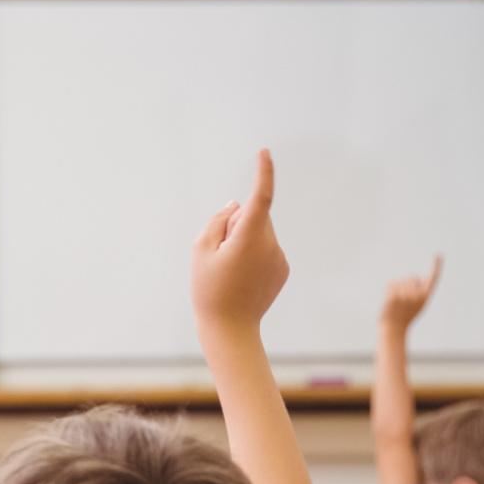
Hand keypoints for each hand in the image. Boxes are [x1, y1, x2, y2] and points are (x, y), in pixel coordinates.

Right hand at [191, 149, 288, 336]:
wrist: (231, 330)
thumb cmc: (209, 291)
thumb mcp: (200, 251)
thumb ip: (218, 221)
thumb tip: (236, 205)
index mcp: (249, 238)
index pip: (260, 197)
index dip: (263, 172)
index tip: (264, 153)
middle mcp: (270, 245)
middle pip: (253, 216)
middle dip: (237, 223)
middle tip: (220, 255)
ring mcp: (279, 258)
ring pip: (260, 232)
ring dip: (245, 240)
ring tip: (231, 271)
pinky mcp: (283, 269)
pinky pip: (266, 248)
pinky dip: (254, 254)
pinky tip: (243, 278)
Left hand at [381, 256, 441, 332]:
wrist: (393, 329)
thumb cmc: (405, 317)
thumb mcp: (417, 304)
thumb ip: (420, 291)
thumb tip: (418, 276)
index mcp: (425, 297)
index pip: (433, 279)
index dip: (436, 266)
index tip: (438, 255)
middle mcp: (417, 295)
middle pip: (412, 276)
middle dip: (407, 284)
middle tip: (403, 302)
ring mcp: (405, 296)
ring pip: (400, 280)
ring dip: (396, 288)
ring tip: (396, 304)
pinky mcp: (394, 296)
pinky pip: (390, 284)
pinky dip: (387, 290)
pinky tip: (389, 302)